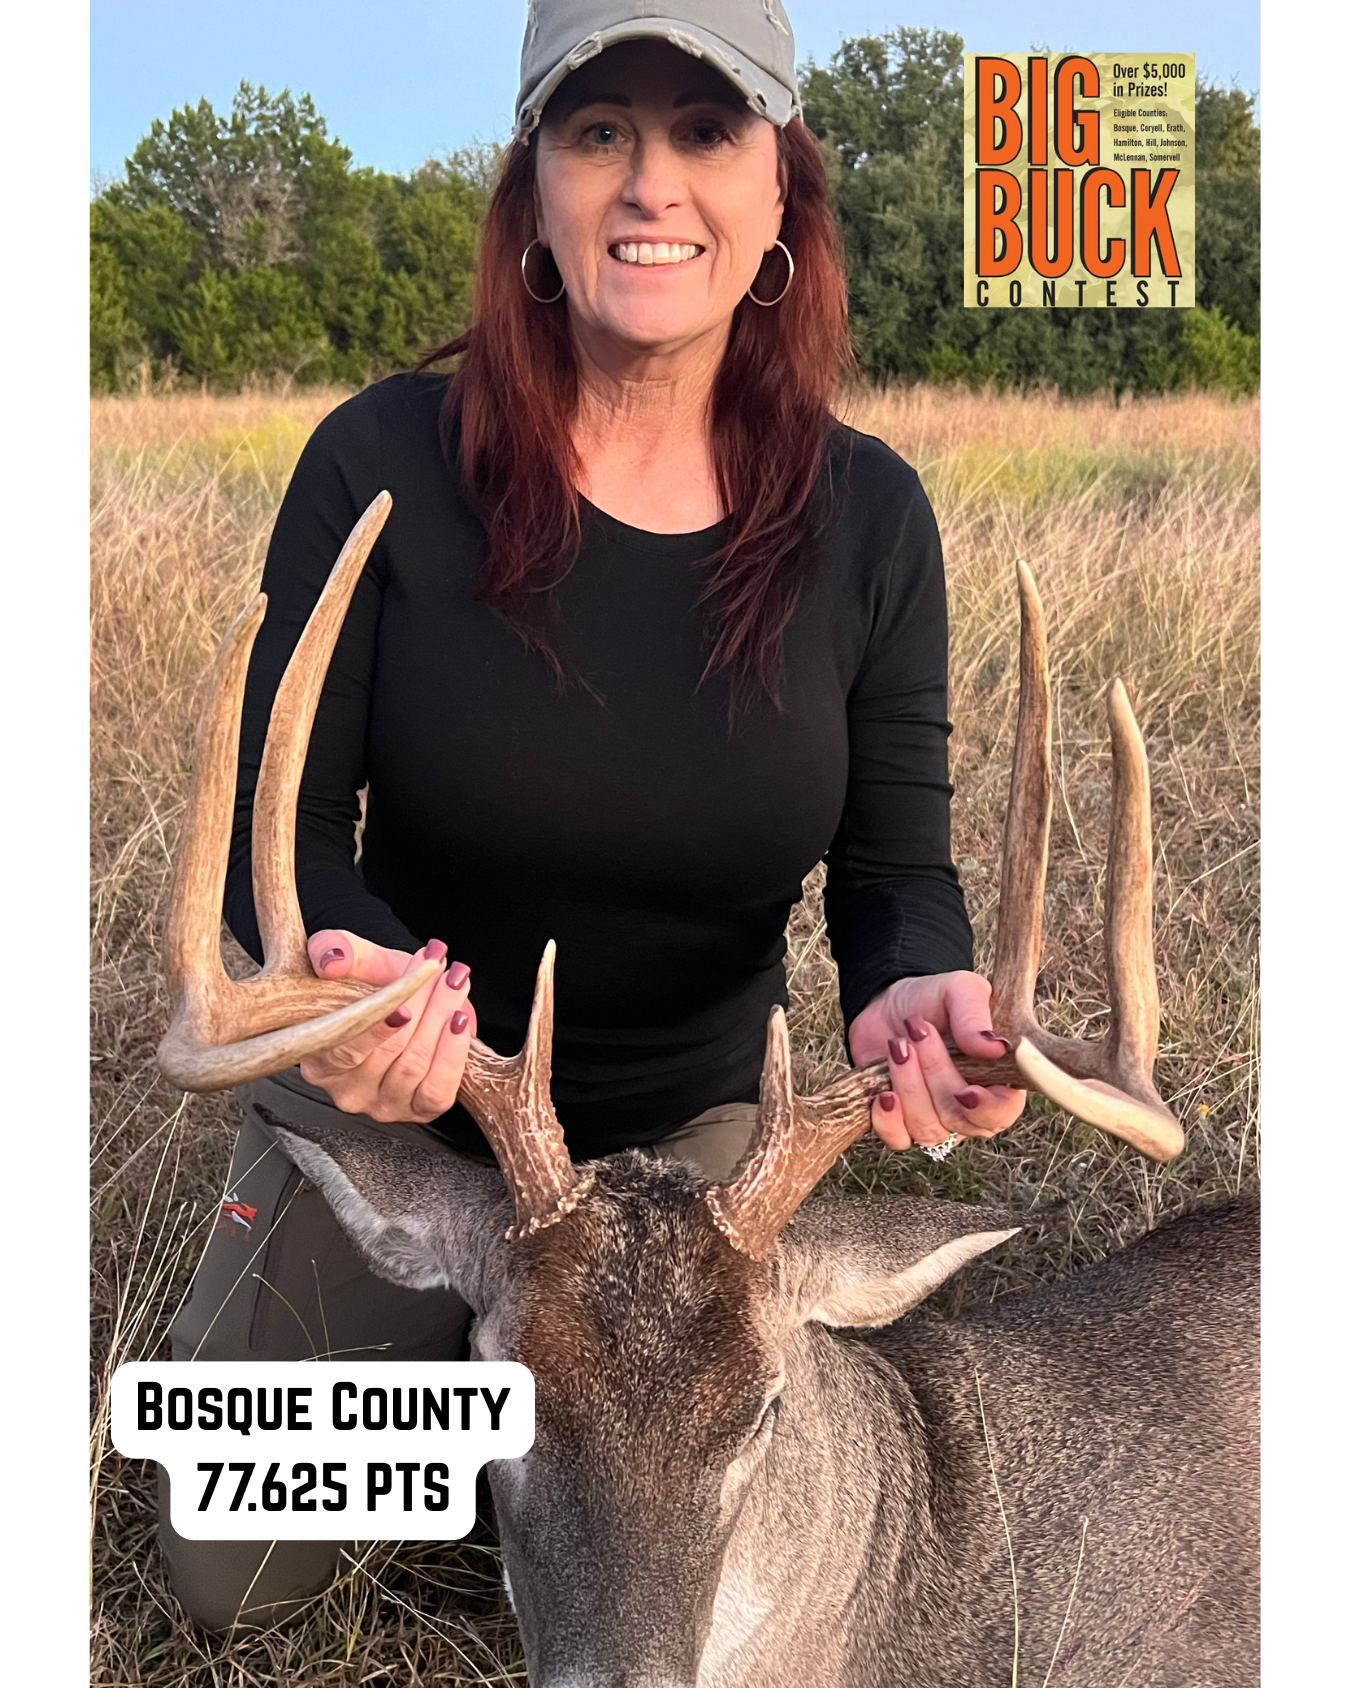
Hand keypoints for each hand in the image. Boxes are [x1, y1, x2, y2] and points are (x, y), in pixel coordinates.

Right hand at [297, 929, 476, 1124]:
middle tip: (436, 968)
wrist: (403, 995)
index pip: (342, 1050)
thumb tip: (331, 961)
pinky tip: (459, 1021)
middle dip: (419, 1003)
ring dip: (441, 1016)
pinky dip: (453, 1054)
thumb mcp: (347, 957)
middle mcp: (347, 1091)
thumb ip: (332, 949)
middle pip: (388, 1052)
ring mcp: (383, 1106)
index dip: (373, 1028)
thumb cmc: (368, 981)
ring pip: (415, 1065)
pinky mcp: (418, 1111)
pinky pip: (438, 1091)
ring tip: (453, 981)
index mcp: (318, 1060)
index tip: (400, 1005)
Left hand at [847, 971, 1026, 1151]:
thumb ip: (976, 1015)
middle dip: (935, 1075)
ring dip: (909, 1087)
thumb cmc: (934, 1000)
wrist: (888, 1004)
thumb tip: (993, 1047)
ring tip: (898, 1046)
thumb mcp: (960, 990)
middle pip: (959, 1118)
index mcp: (997, 1079)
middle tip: (918, 1032)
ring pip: (928, 1129)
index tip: (966, 1091)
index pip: (1004, 1112)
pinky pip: (898, 1140)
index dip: (987, 1109)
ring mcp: (936, 1118)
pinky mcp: (901, 1123)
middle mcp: (970, 1108)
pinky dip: (888, 1120)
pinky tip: (882, 1093)